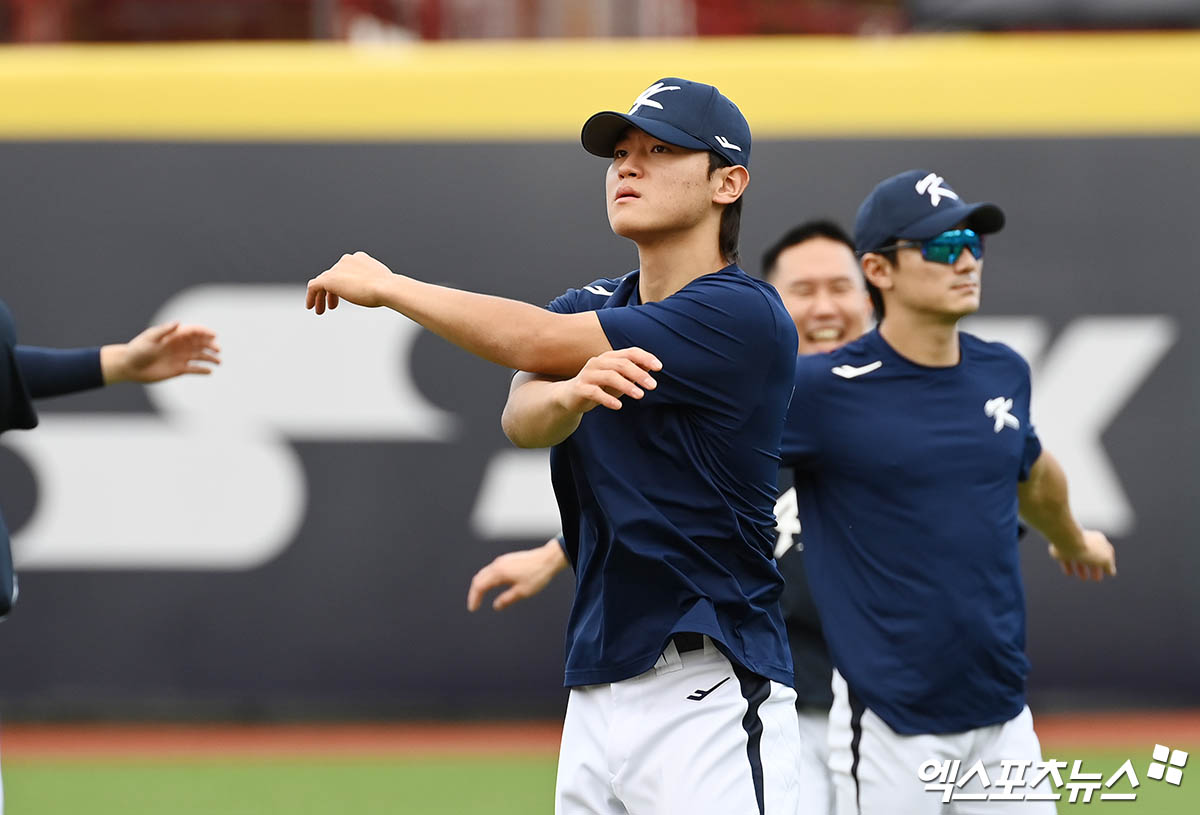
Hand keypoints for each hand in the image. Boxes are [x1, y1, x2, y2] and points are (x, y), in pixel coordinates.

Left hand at [102, 322, 219, 383]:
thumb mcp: (150, 339)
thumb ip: (164, 331)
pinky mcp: (179, 369)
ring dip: (210, 358)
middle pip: (200, 343)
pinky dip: (202, 370)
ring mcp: (180, 357)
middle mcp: (180, 345)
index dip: (205, 332)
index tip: (214, 336)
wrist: (130, 367)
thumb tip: (178, 323)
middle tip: (218, 350)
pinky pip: (194, 369)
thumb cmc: (137, 350)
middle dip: (211, 345)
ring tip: (219, 362)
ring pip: (200, 356)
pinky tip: (209, 372)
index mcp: (174, 335)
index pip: (193, 331)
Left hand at [306, 251, 395, 313]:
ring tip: (321, 310)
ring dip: (321, 296)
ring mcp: (337, 269)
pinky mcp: (328, 279)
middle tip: (332, 306)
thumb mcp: (382, 284)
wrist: (386, 288)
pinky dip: (311, 296)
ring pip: (322, 282)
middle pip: (333, 275)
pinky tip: (311, 307)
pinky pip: (313, 286)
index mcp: (359, 258)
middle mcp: (346, 260)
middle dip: (331, 291)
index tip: (345, 296)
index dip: (343, 284)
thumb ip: (376, 284)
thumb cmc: (389, 289)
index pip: (345, 269)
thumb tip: (380, 292)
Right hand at [467, 538, 568, 611]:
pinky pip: (491, 570)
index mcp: (499, 572)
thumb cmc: (537, 575)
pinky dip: (487, 579)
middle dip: (474, 592)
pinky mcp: (507, 560)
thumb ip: (507, 599)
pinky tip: (491, 586)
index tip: (473, 609)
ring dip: (480, 585)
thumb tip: (496, 606)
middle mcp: (498, 564)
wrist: (549, 558)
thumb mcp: (522, 592)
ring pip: (484, 573)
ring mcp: (502, 561)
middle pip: (479, 578)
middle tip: (474, 604)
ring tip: (479, 597)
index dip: (474, 598)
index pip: (479, 586)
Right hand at [553, 347, 660, 412]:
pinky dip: (607, 399)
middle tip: (653, 386)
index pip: (630, 352)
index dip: (645, 358)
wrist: (570, 398)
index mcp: (609, 358)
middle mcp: (598, 363)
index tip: (659, 367)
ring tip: (640, 396)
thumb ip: (633, 372)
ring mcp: (587, 375)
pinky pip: (595, 392)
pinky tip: (618, 406)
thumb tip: (652, 367)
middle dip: (639, 374)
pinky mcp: (580, 388)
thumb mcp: (618, 379)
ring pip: (609, 376)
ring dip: (627, 385)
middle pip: (621, 364)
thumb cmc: (599, 387)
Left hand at [1049, 529, 1116, 580]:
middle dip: (1095, 568)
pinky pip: (1065, 559)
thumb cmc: (1088, 549)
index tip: (1108, 573)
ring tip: (1083, 578)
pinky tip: (1069, 573)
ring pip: (1079, 558)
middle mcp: (1086, 541)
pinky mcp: (1061, 549)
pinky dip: (1068, 566)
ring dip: (1082, 569)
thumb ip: (1109, 566)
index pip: (1106, 553)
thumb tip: (1111, 572)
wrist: (1067, 541)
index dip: (1107, 564)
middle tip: (1096, 579)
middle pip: (1092, 556)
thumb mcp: (1104, 559)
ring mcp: (1073, 544)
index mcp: (1099, 540)